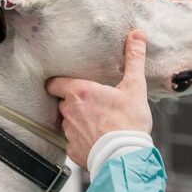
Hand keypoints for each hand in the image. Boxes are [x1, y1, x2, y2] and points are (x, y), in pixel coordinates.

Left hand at [46, 30, 151, 167]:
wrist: (125, 157)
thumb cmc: (129, 122)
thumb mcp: (135, 87)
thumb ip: (134, 60)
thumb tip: (137, 34)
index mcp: (80, 92)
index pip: (54, 83)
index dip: (60, 83)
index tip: (70, 83)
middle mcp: (69, 111)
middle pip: (63, 102)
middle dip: (73, 102)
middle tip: (91, 103)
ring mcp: (69, 132)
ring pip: (67, 122)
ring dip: (78, 121)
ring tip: (97, 123)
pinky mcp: (73, 150)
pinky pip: (73, 142)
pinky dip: (82, 140)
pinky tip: (97, 140)